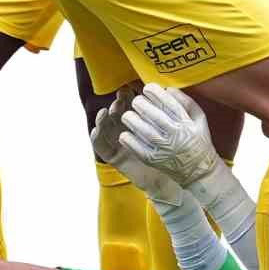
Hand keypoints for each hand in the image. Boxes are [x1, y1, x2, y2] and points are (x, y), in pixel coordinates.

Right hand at [90, 87, 183, 204]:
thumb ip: (169, 114)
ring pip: (106, 127)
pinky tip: (98, 130)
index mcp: (140, 123)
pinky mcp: (114, 157)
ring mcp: (118, 143)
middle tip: (121, 98)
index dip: (129, 95)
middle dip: (118, 103)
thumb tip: (169, 91)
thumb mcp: (172, 133)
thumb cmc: (172, 156)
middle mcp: (127, 131)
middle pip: (117, 113)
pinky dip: (96, 138)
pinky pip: (101, 147)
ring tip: (107, 111)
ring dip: (104, 118)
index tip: (131, 88)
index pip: (131, 105)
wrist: (169, 181)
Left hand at [118, 84, 219, 186]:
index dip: (155, 93)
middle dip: (141, 104)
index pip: (168, 103)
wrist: (198, 171)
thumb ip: (186, 102)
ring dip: (132, 119)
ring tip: (128, 115)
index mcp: (186, 123)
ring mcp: (164, 149)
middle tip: (136, 101)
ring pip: (143, 130)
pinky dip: (129, 139)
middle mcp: (175, 135)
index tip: (147, 88)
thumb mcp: (199, 119)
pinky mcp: (154, 160)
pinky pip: (137, 148)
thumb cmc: (198, 140)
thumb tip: (167, 89)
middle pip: (153, 115)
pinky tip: (125, 133)